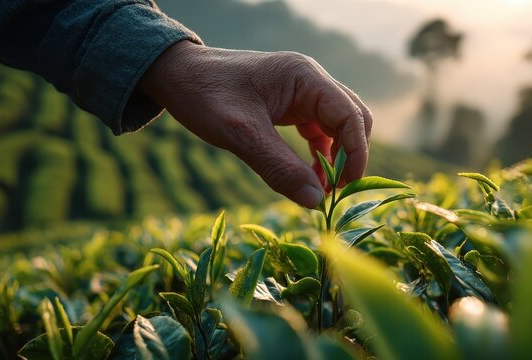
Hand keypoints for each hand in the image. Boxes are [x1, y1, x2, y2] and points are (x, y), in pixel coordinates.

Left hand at [138, 40, 371, 207]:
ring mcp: (301, 92)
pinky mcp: (290, 105)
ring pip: (337, 127)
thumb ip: (279, 167)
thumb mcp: (241, 134)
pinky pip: (317, 130)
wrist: (175, 75)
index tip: (346, 186)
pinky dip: (319, 154)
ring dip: (336, 157)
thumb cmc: (205, 95)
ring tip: (322, 189)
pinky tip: (309, 176)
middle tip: (334, 190)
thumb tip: (316, 202)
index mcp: (304, 77)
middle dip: (349, 155)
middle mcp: (309, 81)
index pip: (350, 115)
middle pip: (352, 119)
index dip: (356, 152)